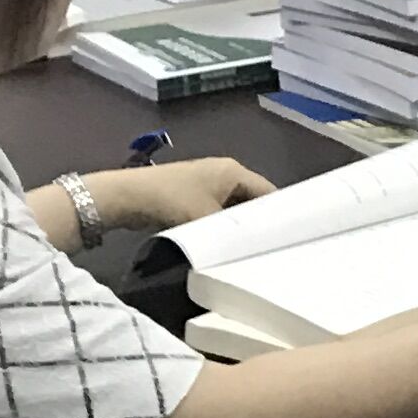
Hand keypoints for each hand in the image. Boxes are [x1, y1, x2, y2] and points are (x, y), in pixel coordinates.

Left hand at [110, 158, 274, 236]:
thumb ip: (233, 231)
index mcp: (233, 171)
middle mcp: (224, 172)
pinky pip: (216, 210)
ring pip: (233, 206)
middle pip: (251, 198)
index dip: (278, 212)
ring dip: (236, 224)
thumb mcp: (207, 218)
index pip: (267, 191)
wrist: (129, 196)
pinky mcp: (192, 194)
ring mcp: (206, 183)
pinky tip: (224, 242)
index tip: (288, 235)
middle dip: (257, 220)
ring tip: (249, 247)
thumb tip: (250, 245)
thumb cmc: (173, 200)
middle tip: (269, 245)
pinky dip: (221, 224)